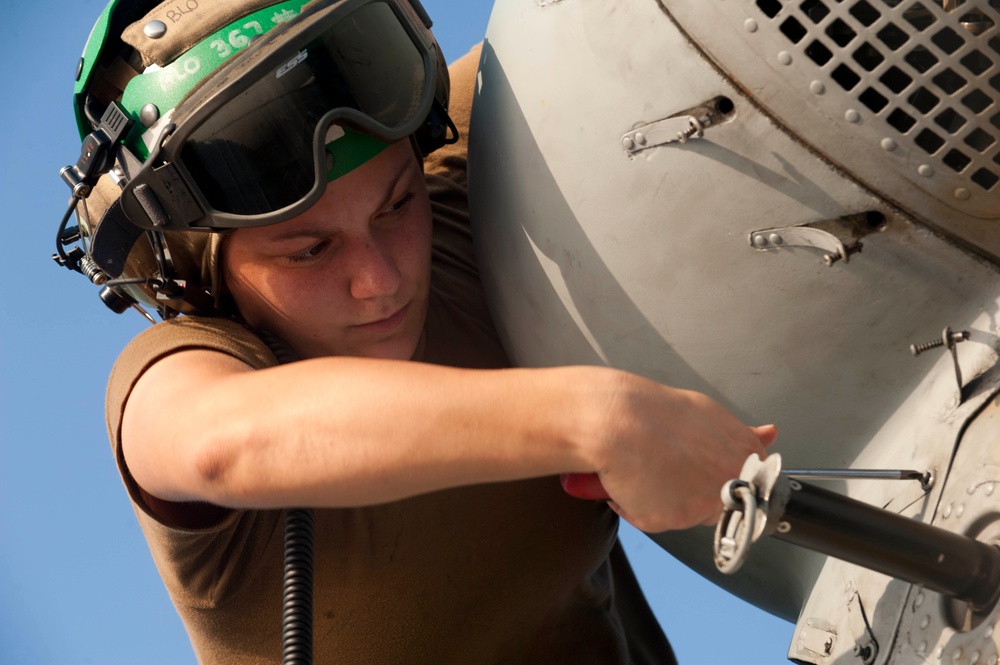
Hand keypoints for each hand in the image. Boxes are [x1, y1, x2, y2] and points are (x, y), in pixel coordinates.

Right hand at [581, 372, 775, 532]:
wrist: (619, 419)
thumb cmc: (657, 412)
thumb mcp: (708, 413)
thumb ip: (740, 434)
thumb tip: (770, 434)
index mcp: (745, 455)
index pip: (744, 483)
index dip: (716, 476)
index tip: (699, 470)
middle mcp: (731, 483)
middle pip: (716, 504)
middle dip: (692, 491)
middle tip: (668, 465)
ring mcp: (703, 506)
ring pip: (683, 514)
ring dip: (665, 499)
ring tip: (647, 468)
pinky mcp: (671, 521)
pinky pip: (650, 519)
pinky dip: (636, 504)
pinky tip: (632, 480)